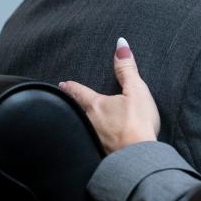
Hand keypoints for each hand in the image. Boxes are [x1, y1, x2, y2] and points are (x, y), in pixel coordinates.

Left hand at [60, 38, 160, 153]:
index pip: (79, 92)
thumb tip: (121, 45)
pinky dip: (92, 140)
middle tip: (69, 101)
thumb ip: (127, 69)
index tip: (62, 84)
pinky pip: (92, 143)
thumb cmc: (138, 121)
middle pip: (77, 111)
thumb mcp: (136, 90)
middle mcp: (89, 122)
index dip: (71, 87)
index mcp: (96, 105)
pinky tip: (96, 142)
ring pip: (83, 128)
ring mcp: (93, 140)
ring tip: (82, 120)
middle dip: (73, 105)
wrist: (138, 155)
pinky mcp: (101, 154)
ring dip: (82, 123)